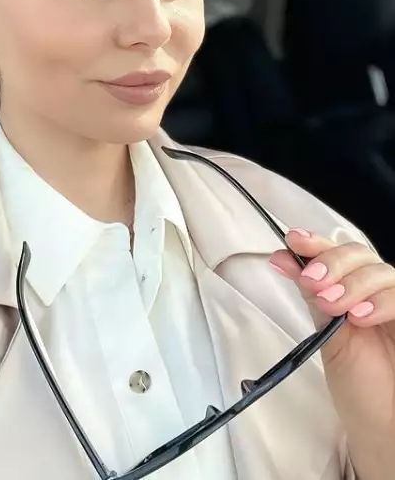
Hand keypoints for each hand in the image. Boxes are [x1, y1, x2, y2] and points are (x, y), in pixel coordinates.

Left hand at [270, 229, 394, 478]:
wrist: (385, 426)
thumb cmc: (360, 385)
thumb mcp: (328, 334)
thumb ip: (312, 295)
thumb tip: (282, 257)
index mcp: (353, 289)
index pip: (337, 253)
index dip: (315, 242)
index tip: (293, 240)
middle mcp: (377, 291)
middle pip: (360, 254)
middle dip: (332, 262)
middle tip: (312, 282)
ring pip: (381, 271)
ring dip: (352, 283)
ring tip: (333, 305)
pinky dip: (380, 301)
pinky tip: (359, 317)